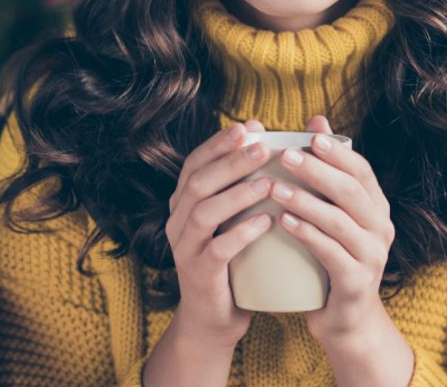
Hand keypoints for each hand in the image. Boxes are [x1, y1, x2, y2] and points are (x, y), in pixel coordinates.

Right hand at [165, 119, 273, 347]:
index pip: (195, 163)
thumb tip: (263, 134)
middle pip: (198, 182)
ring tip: (269, 183)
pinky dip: (241, 233)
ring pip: (204, 213)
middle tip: (262, 147)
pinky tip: (266, 222)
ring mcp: (185, 249)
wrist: (215, 318)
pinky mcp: (199, 274)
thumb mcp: (233, 217)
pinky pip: (217, 250)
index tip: (247, 127)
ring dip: (237, 194)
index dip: (218, 143)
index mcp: (184, 203)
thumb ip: (243, 181)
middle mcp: (178, 221)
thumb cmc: (232, 259)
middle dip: (230, 161)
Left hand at [269, 115, 395, 342]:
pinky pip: (331, 253)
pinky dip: (307, 234)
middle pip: (351, 191)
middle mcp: (381, 228)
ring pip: (339, 221)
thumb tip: (316, 120)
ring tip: (275, 188)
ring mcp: (372, 256)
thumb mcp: (333, 212)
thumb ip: (327, 170)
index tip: (309, 137)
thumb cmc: (333, 257)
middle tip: (285, 156)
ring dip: (306, 201)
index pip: (361, 171)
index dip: (337, 153)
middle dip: (318, 171)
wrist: (345, 319)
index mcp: (376, 207)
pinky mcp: (356, 282)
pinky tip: (283, 222)